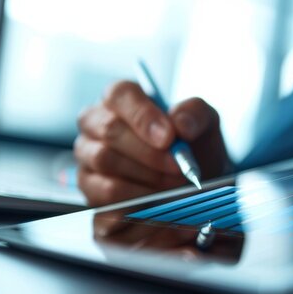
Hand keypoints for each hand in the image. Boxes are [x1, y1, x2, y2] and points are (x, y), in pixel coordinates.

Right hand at [74, 81, 229, 205]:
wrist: (193, 182)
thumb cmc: (192, 146)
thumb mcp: (204, 123)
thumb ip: (195, 113)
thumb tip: (180, 124)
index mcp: (121, 99)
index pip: (120, 94)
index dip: (143, 115)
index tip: (169, 138)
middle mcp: (96, 123)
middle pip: (109, 130)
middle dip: (149, 152)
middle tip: (177, 166)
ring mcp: (88, 156)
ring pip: (105, 161)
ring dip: (145, 176)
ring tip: (173, 184)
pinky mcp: (90, 189)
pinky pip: (105, 194)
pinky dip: (136, 199)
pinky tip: (157, 200)